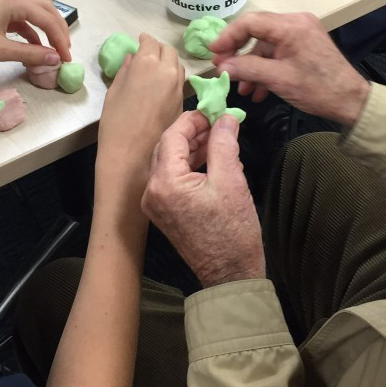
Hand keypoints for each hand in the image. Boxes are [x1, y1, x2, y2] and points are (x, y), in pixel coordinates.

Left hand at [0, 0, 71, 65]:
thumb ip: (30, 53)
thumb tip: (55, 59)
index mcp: (13, 1)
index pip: (47, 18)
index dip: (60, 39)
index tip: (66, 58)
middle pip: (45, 9)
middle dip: (58, 30)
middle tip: (65, 51)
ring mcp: (2, 0)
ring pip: (34, 11)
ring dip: (46, 28)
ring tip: (53, 49)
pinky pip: (21, 16)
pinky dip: (31, 30)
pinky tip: (33, 46)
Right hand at [97, 34, 184, 194]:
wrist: (132, 155)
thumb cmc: (116, 123)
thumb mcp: (114, 92)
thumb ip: (125, 71)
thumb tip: (132, 59)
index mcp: (147, 64)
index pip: (150, 42)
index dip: (144, 39)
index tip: (141, 40)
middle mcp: (167, 72)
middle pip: (168, 51)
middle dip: (158, 48)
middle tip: (149, 52)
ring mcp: (178, 88)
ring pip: (178, 66)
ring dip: (168, 62)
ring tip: (156, 68)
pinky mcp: (183, 103)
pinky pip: (180, 83)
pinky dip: (172, 78)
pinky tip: (162, 86)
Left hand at [142, 111, 264, 286]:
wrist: (230, 274)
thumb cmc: (232, 230)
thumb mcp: (231, 180)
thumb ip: (224, 143)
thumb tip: (226, 118)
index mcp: (165, 182)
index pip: (172, 136)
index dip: (193, 120)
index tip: (214, 112)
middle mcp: (152, 191)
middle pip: (167, 147)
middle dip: (192, 132)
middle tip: (217, 123)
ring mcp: (155, 204)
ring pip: (169, 163)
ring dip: (192, 148)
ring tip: (219, 139)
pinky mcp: (163, 212)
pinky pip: (172, 179)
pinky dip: (189, 166)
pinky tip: (212, 160)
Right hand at [211, 11, 369, 125]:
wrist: (351, 101)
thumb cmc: (318, 88)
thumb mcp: (278, 79)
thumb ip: (248, 69)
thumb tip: (221, 67)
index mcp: (291, 26)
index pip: (250, 22)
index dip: (228, 36)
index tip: (213, 52)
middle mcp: (296, 23)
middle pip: (256, 31)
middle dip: (238, 52)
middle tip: (222, 68)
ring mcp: (301, 34)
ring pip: (266, 45)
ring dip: (252, 66)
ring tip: (242, 88)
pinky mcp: (304, 46)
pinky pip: (278, 52)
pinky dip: (266, 68)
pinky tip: (258, 90)